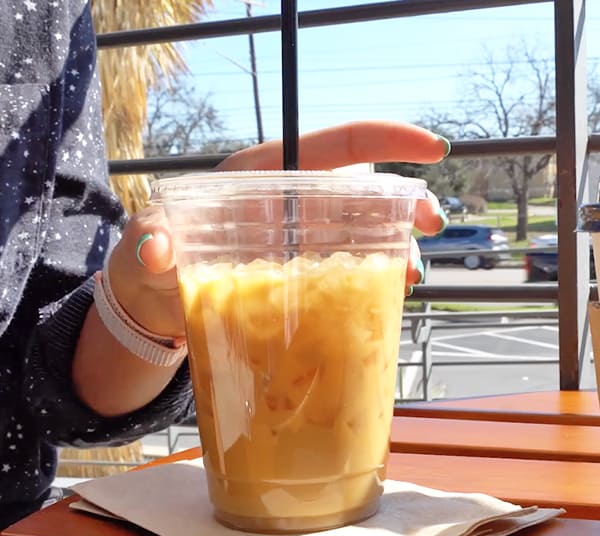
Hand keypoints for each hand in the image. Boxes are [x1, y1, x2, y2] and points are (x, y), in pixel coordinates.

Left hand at [106, 121, 450, 337]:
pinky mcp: (311, 280)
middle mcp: (296, 205)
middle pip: (365, 193)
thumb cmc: (152, 263)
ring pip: (369, 235)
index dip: (386, 142)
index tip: (431, 149)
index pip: (336, 147)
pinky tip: (391, 297)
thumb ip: (152, 242)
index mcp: (267, 177)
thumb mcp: (148, 248)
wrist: (157, 310)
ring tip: (409, 276)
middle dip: (407, 204)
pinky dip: (379, 282)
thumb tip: (156, 245)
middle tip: (430, 224)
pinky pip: (356, 273)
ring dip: (399, 249)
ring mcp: (307, 244)